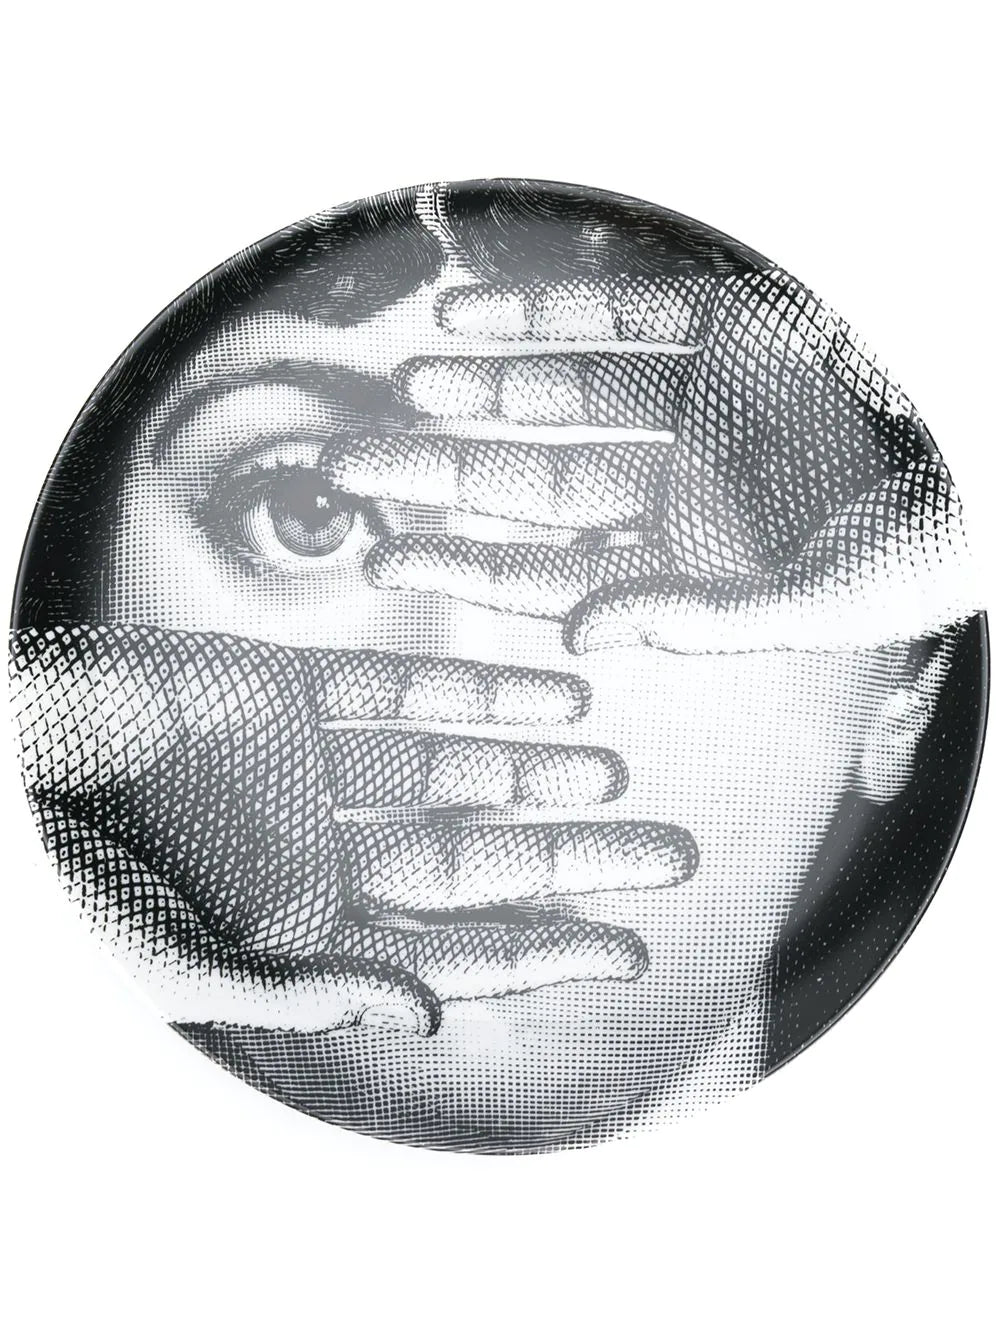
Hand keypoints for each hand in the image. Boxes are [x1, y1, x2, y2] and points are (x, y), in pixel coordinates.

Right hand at [11, 625, 695, 1032]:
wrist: (16, 757)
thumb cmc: (76, 874)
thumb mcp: (180, 960)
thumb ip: (307, 987)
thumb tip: (430, 1014)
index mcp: (308, 923)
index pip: (455, 948)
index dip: (545, 950)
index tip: (628, 948)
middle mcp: (327, 845)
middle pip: (479, 858)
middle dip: (572, 857)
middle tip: (668, 853)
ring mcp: (311, 765)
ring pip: (454, 768)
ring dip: (536, 767)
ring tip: (614, 768)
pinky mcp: (288, 689)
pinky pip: (402, 686)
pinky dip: (476, 687)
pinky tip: (552, 688)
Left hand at [321, 263, 977, 651]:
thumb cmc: (941, 542)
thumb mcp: (830, 597)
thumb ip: (706, 617)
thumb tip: (585, 635)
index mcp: (693, 563)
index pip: (551, 575)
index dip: (465, 573)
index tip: (383, 564)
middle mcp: (679, 488)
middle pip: (532, 488)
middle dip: (442, 481)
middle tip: (351, 477)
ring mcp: (696, 408)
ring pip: (560, 403)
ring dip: (480, 396)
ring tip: (403, 393)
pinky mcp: (725, 331)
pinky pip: (615, 323)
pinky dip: (540, 320)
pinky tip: (466, 326)